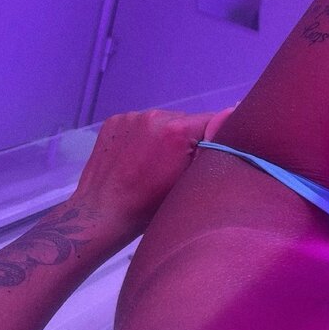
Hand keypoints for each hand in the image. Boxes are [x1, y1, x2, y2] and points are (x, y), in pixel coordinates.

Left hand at [72, 106, 235, 240]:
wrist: (101, 213)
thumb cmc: (149, 206)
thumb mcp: (189, 182)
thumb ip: (210, 152)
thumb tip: (227, 123)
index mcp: (177, 129)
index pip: (213, 120)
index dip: (216, 138)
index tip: (208, 157)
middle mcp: (155, 115)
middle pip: (186, 121)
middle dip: (188, 139)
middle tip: (178, 166)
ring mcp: (131, 116)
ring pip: (163, 122)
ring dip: (165, 137)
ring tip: (154, 164)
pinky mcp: (114, 121)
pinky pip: (141, 124)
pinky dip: (144, 137)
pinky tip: (137, 159)